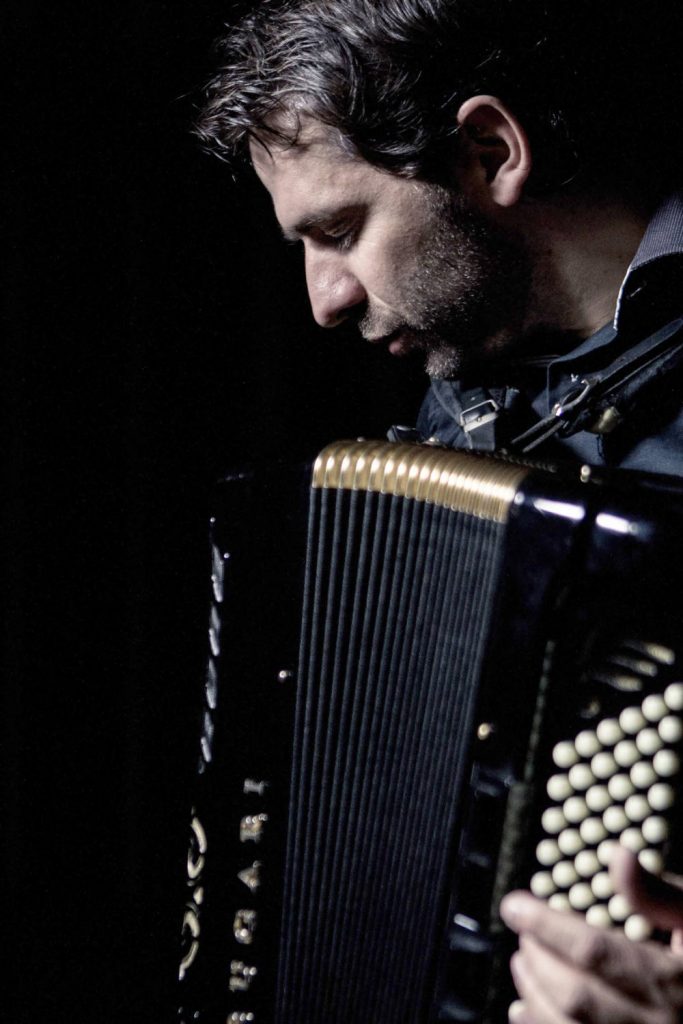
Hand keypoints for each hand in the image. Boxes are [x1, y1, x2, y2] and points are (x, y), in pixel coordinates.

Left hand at [499, 844, 682, 1022]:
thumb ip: (658, 893)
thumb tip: (618, 856)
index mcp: (673, 983)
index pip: (594, 950)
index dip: (545, 924)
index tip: (515, 905)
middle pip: (576, 995)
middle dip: (538, 960)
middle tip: (523, 935)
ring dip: (534, 995)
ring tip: (523, 964)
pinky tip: (525, 1009)